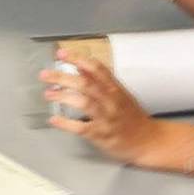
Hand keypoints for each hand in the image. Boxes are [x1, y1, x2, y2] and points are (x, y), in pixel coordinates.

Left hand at [40, 50, 158, 164]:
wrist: (148, 141)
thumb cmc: (132, 116)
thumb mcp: (119, 93)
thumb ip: (100, 80)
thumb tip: (80, 66)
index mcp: (115, 88)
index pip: (96, 68)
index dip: (77, 59)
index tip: (62, 53)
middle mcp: (110, 101)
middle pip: (85, 83)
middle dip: (63, 77)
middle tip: (46, 74)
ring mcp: (106, 118)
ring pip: (83, 102)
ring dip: (63, 96)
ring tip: (48, 94)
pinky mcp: (101, 135)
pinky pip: (81, 127)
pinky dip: (66, 123)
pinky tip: (54, 120)